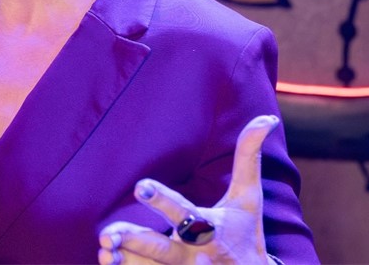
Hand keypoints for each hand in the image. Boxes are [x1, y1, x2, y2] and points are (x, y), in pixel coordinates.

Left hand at [98, 115, 279, 264]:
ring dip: (124, 260)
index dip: (161, 201)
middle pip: (159, 249)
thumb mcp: (249, 198)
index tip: (140, 186)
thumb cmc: (246, 234)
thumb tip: (266, 118)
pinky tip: (103, 261)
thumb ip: (248, 157)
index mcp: (209, 229)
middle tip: (109, 234)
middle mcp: (191, 253)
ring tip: (102, 250)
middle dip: (135, 241)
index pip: (183, 212)